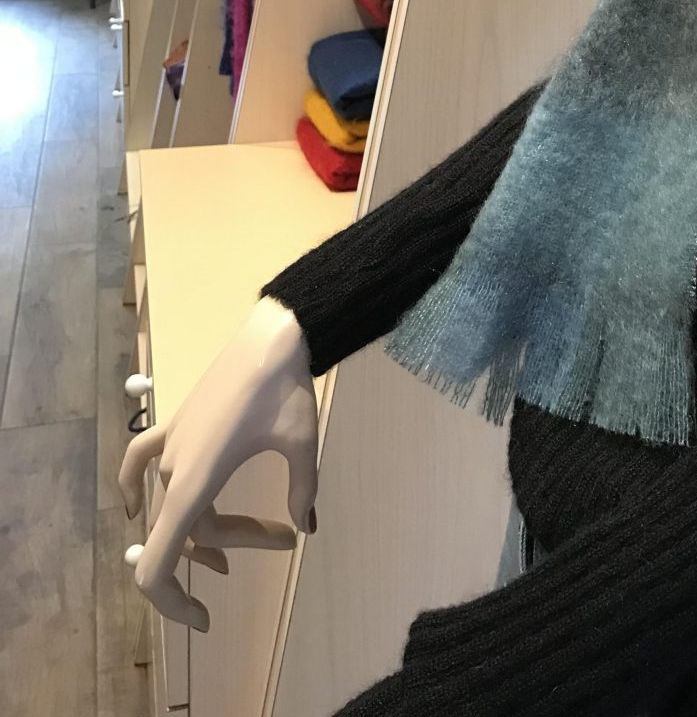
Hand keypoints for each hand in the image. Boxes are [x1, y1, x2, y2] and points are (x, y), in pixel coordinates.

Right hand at [118, 297, 318, 631]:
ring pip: (180, 504)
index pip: (158, 563)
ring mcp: (170, 444)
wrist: (273, 335)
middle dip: (238, 542)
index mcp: (195, 483)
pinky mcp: (176, 424)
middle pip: (192, 532)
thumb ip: (301, 492)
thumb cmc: (286, 390)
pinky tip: (133, 507)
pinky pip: (140, 461)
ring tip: (269, 526)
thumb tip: (305, 527)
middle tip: (288, 535)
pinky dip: (132, 486)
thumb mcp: (302, 446)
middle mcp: (173, 469)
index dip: (173, 602)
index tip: (206, 619)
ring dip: (217, 525)